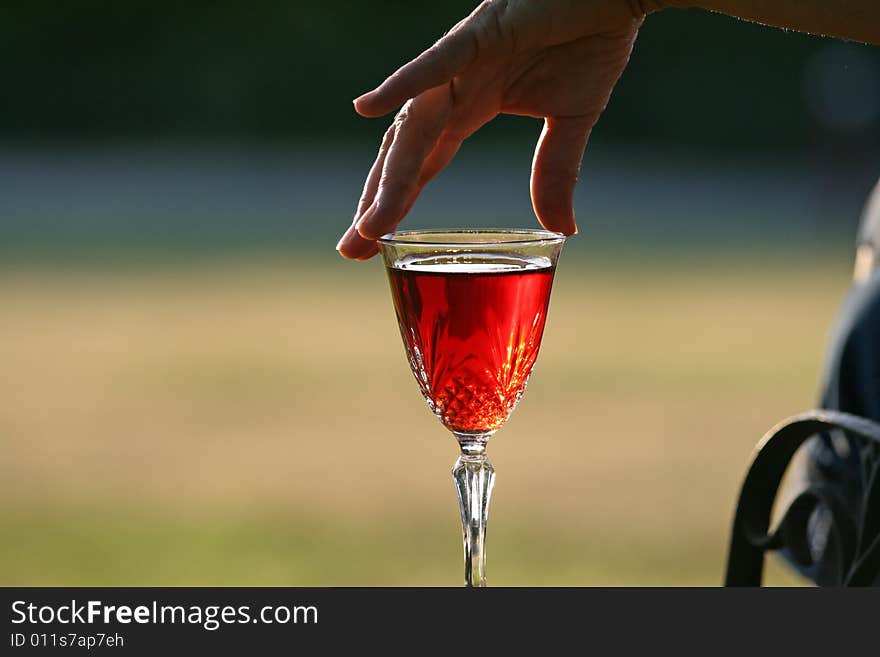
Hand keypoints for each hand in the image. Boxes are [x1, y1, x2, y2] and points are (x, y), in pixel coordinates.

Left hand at [337, 0, 644, 259]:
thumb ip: (555, 172)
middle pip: (403, 155)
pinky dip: (403, 83)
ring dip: (389, 175)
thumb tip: (563, 230)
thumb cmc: (589, 39)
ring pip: (414, 126)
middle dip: (376, 204)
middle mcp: (453, 89)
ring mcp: (462, 62)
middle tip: (349, 250)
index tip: (370, 246)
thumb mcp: (572, 121)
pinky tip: (367, 107)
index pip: (420, 165)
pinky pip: (436, 63)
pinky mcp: (480, 33)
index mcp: (470, 108)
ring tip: (367, 224)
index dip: (395, 205)